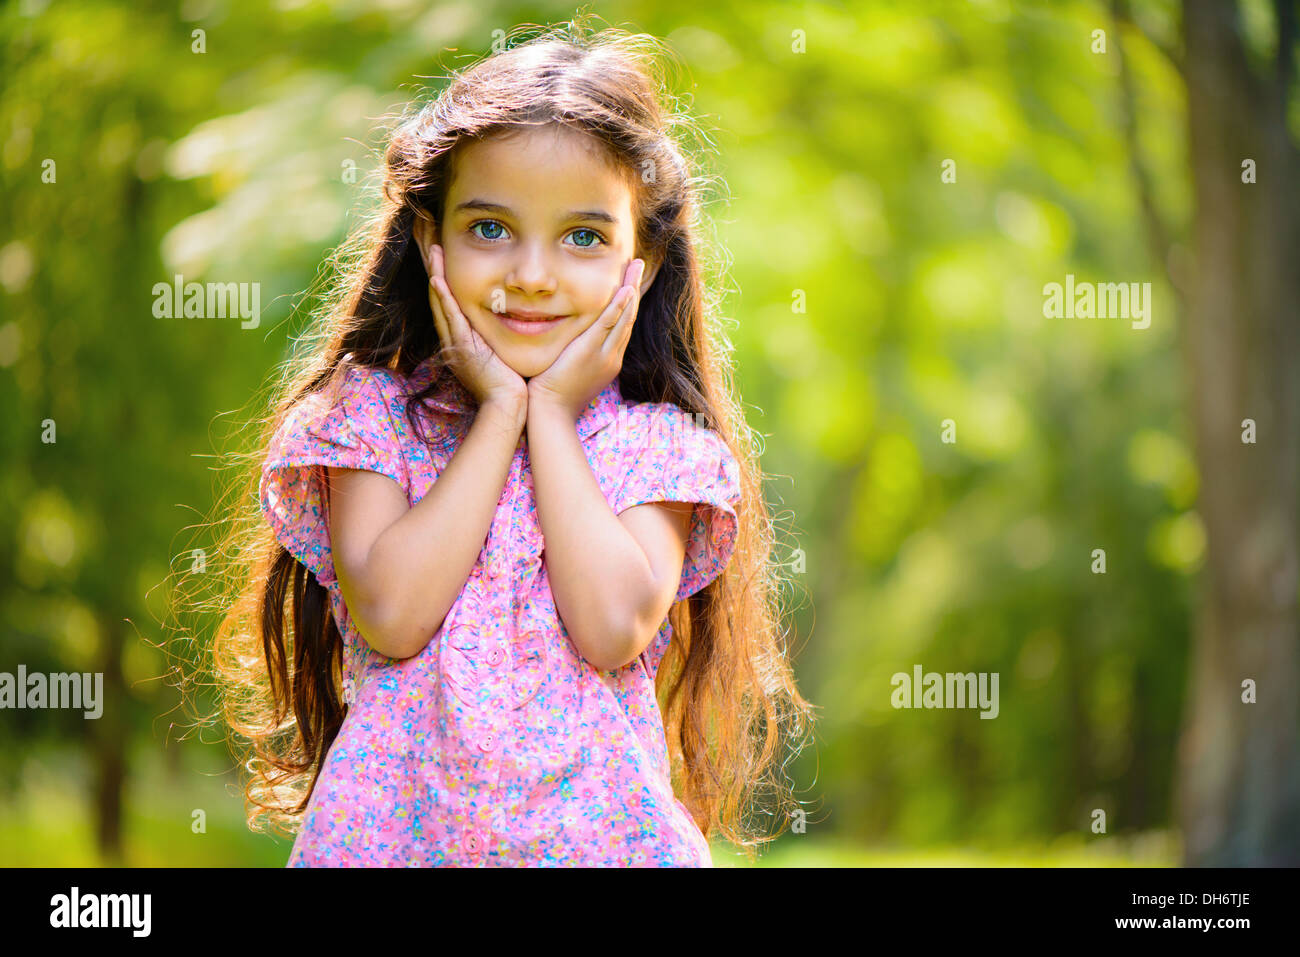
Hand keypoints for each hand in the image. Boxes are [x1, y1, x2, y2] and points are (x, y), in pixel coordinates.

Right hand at [421, 241, 527, 412]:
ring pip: (441, 301)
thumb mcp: (503, 352)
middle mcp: (453, 337)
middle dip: (433, 266)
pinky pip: (451, 318)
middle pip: (438, 294)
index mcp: (461, 337)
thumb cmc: (512, 383)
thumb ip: (501, 334)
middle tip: (429, 239)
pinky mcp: (464, 347)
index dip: (443, 274)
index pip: (448, 298)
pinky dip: (443, 298)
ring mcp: (456, 342)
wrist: (507, 407)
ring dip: (435, 273)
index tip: (442, 249)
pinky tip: (438, 279)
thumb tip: (516, 316)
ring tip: (431, 248)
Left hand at [527, 257, 645, 421]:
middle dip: (634, 288)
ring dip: (630, 288)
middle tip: (638, 265)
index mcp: (608, 360)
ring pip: (623, 317)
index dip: (627, 302)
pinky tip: (625, 289)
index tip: (629, 282)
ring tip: (636, 265)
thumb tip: (569, 342)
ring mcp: (604, 354)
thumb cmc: (553, 396)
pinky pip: (609, 324)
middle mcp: (612, 356)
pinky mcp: (590, 352)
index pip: (621, 325)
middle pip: (628, 316)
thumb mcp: (570, 371)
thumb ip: (575, 353)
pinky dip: (618, 306)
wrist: (551, 413)